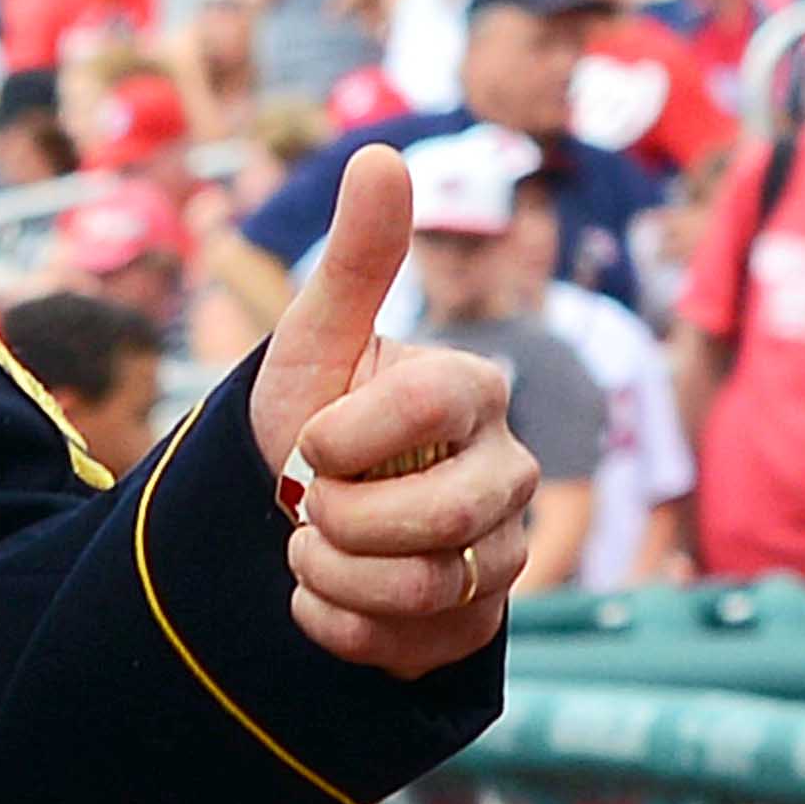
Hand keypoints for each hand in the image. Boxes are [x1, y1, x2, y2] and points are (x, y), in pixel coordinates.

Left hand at [242, 146, 534, 674]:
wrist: (296, 517)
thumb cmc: (312, 415)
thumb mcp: (315, 340)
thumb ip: (356, 260)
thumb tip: (379, 155)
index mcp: (474, 390)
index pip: (427, 409)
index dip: (345, 437)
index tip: (306, 444)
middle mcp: (508, 472)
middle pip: (439, 519)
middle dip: (339, 520)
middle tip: (303, 506)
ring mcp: (503, 554)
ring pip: (427, 588)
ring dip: (332, 574)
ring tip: (308, 546)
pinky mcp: (476, 624)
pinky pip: (409, 647)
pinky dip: (337, 627)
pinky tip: (319, 596)